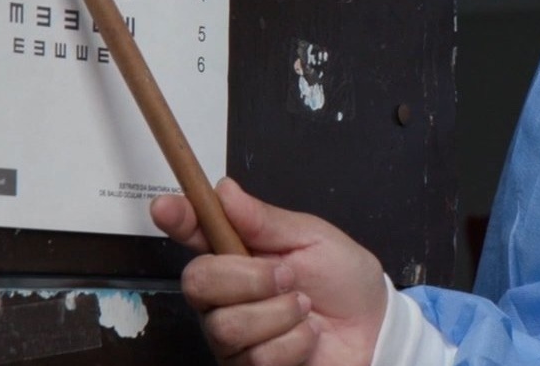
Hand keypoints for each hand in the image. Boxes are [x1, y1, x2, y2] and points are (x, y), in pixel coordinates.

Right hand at [153, 179, 387, 365]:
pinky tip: (306, 338)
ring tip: (305, 309)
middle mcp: (225, 294)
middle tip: (288, 278)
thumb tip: (225, 190)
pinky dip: (293, 343)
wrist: (374, 329)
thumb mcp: (314, 239)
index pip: (195, 232)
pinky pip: (256, 357)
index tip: (166, 207)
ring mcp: (232, 335)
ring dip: (280, 314)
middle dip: (249, 278)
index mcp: (239, 253)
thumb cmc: (344, 281)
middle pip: (197, 282)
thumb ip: (267, 220)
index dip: (177, 219)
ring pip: (228, 325)